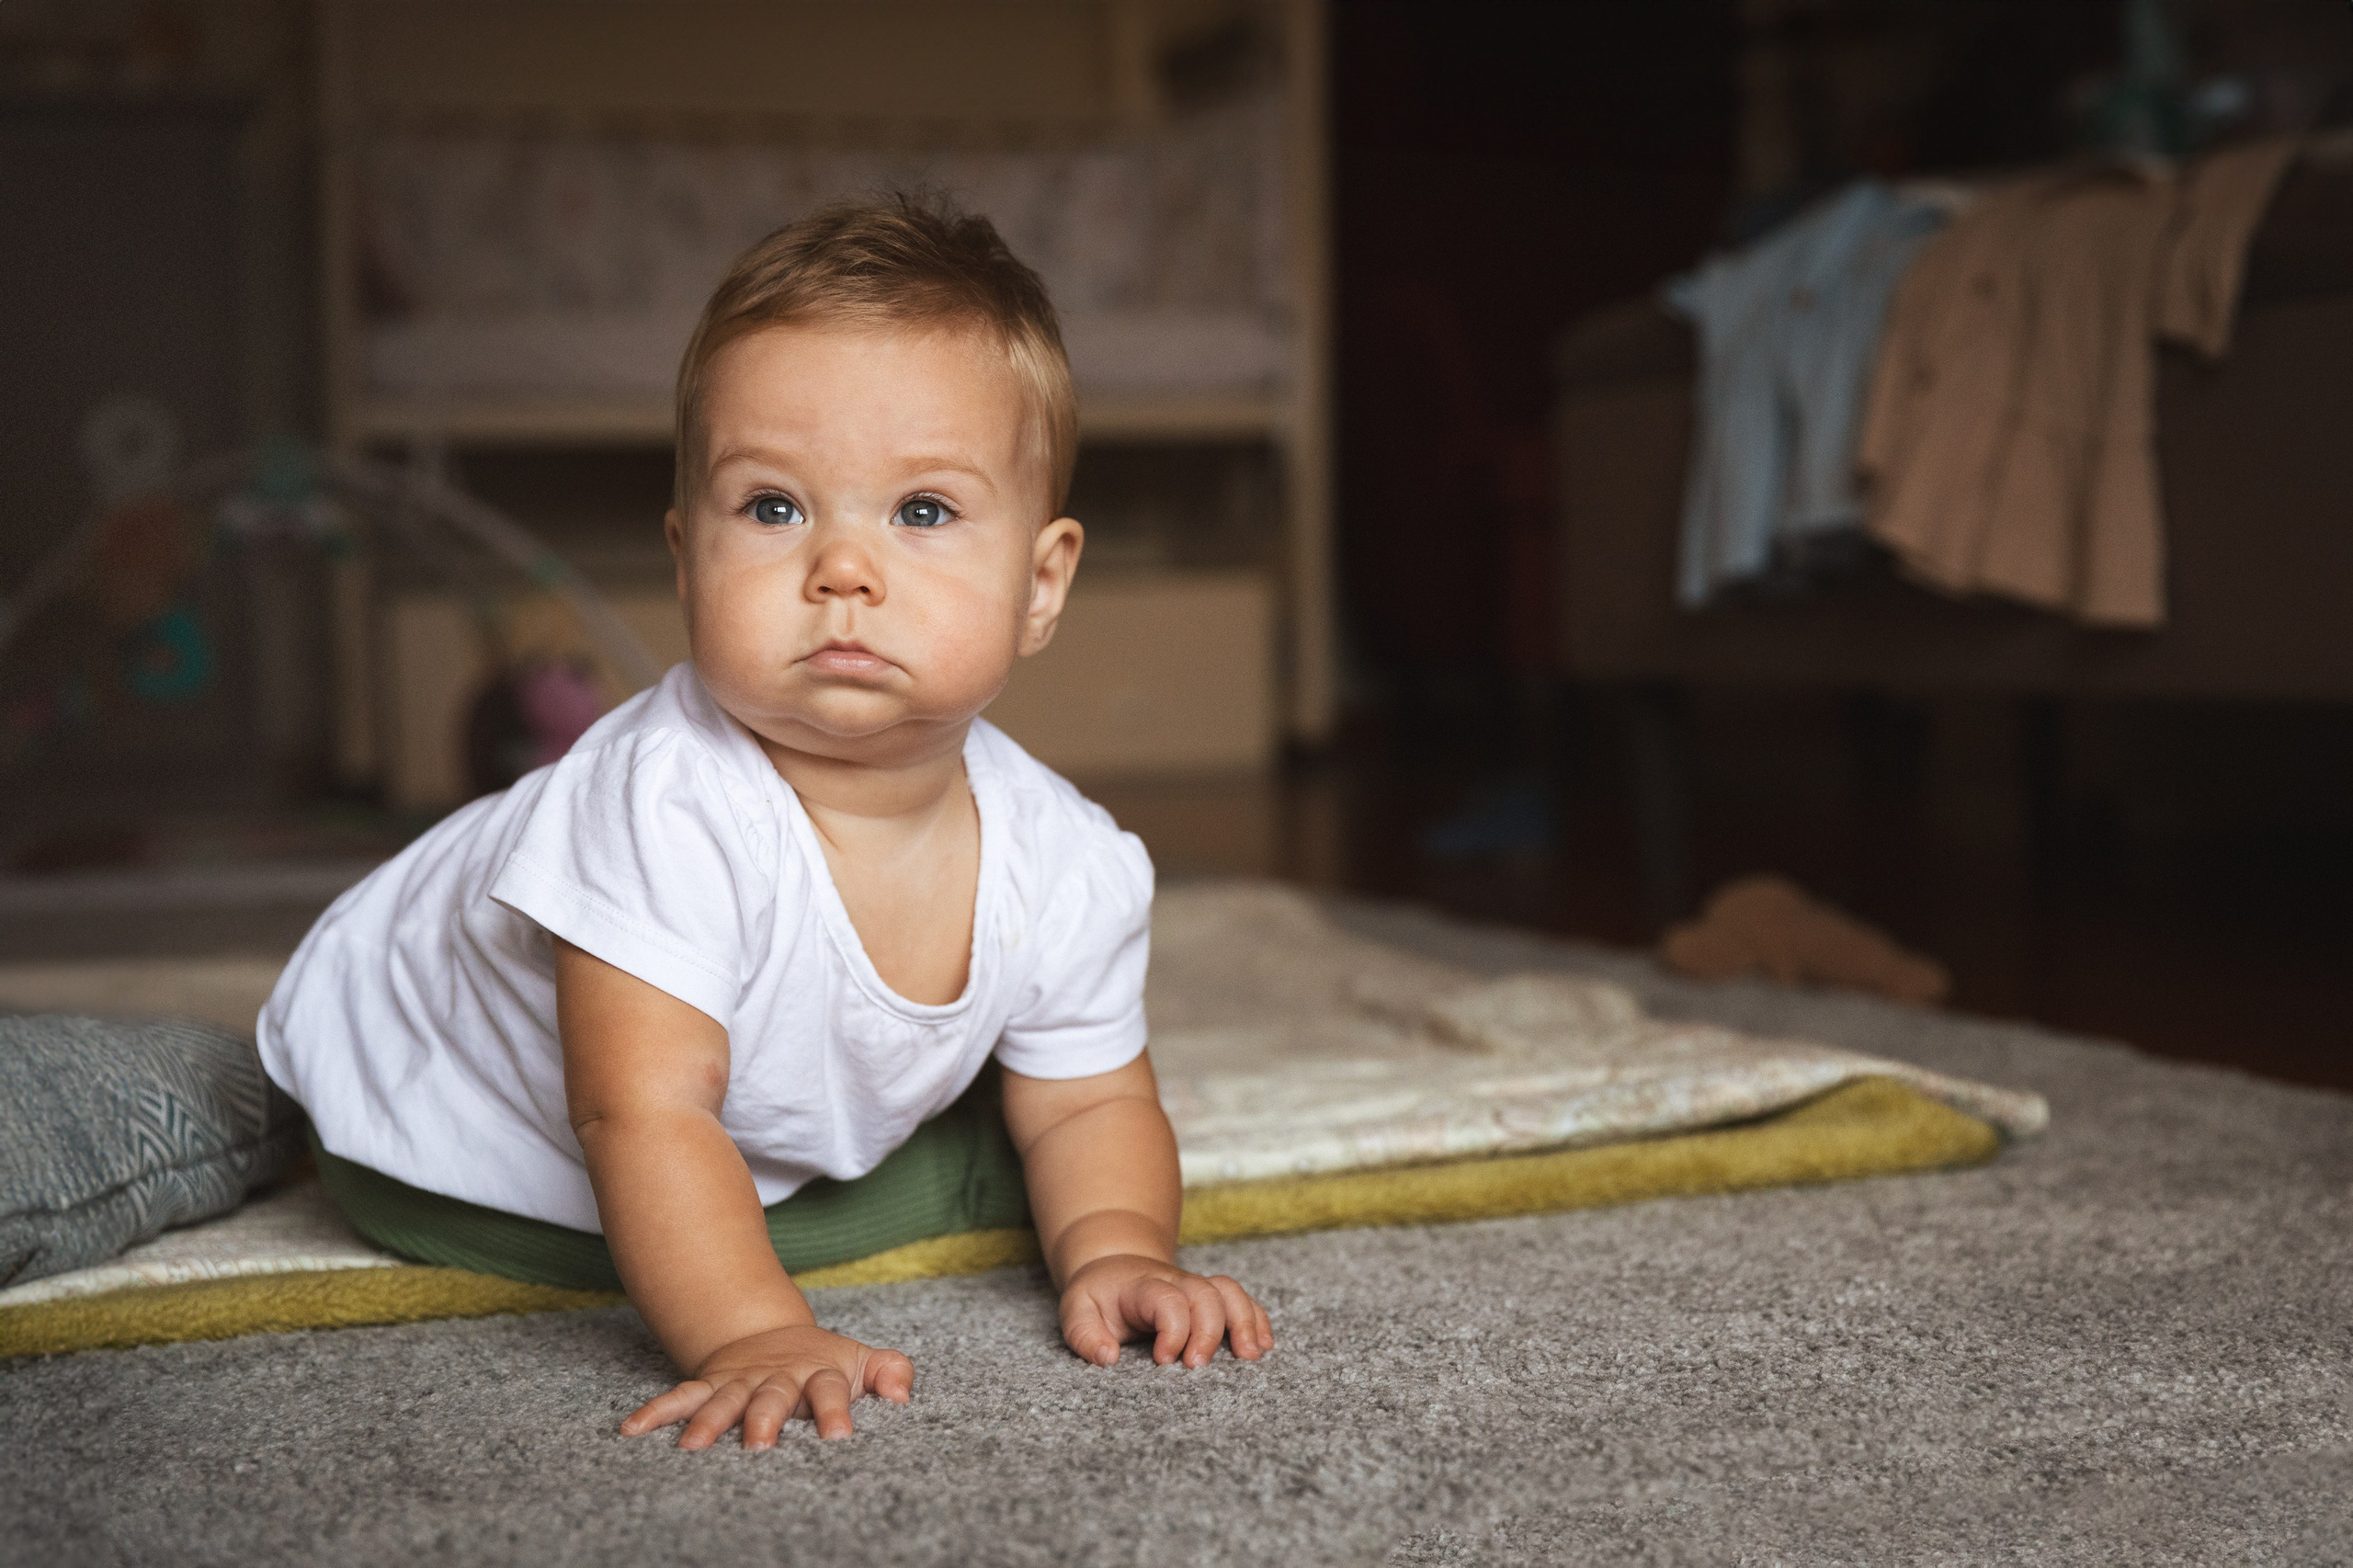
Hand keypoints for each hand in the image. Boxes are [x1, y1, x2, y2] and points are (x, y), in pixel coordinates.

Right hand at [620, 1322, 913, 1447]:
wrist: (773, 1337)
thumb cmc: (827, 1365)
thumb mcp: (864, 1362)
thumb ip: (891, 1372)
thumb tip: (902, 1395)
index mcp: (820, 1372)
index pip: (831, 1389)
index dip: (835, 1410)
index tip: (839, 1438)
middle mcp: (778, 1376)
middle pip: (772, 1396)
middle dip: (765, 1420)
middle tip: (759, 1446)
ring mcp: (741, 1380)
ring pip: (723, 1399)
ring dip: (708, 1421)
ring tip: (692, 1448)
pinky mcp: (711, 1383)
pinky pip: (681, 1397)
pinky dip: (656, 1411)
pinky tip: (630, 1430)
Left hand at [1059, 1254, 1272, 1368]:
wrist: (1114, 1267)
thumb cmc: (1098, 1296)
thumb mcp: (1076, 1310)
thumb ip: (1084, 1334)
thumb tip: (1107, 1357)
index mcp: (1143, 1286)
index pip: (1168, 1300)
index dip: (1173, 1330)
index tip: (1163, 1361)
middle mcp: (1176, 1282)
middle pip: (1206, 1295)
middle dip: (1210, 1332)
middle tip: (1198, 1368)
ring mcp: (1197, 1288)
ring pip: (1230, 1292)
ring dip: (1245, 1322)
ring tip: (1250, 1358)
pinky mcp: (1211, 1298)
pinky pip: (1242, 1300)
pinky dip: (1257, 1320)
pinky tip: (1263, 1346)